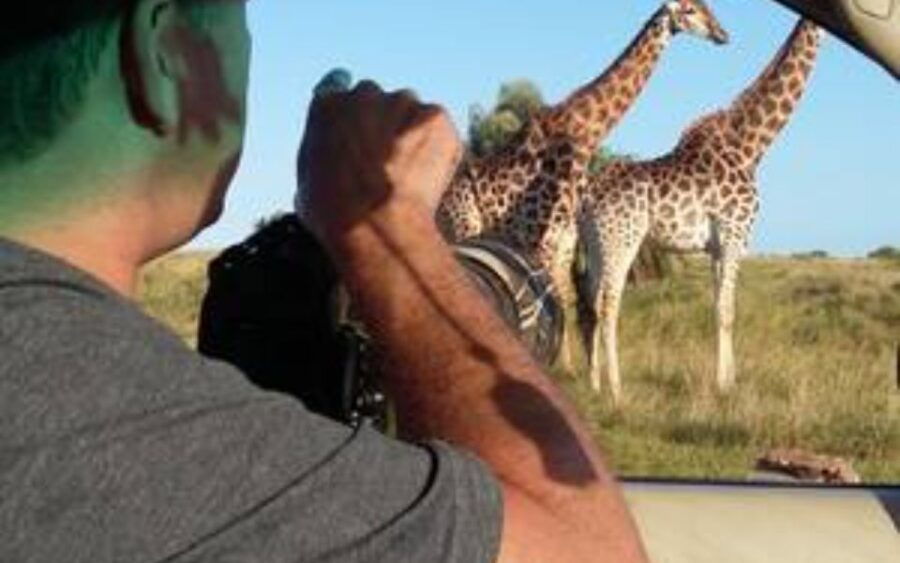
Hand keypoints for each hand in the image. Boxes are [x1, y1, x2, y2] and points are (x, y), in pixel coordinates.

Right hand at [296, 71, 461, 248]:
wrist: (375, 221)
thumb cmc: (335, 212)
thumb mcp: (308, 180)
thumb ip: (324, 155)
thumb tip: (336, 161)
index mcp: (328, 105)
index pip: (339, 84)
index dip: (352, 106)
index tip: (359, 118)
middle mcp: (365, 93)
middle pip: (378, 100)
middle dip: (383, 123)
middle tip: (387, 162)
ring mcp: (403, 102)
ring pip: (411, 114)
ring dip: (412, 135)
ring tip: (408, 176)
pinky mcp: (435, 117)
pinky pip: (439, 131)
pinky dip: (438, 150)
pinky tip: (426, 179)